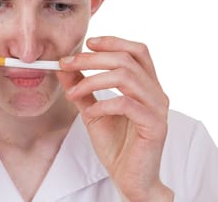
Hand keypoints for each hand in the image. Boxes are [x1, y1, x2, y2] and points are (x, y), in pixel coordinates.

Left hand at [57, 36, 172, 200]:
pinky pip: (126, 103)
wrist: (129, 178)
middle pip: (126, 59)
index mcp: (145, 84)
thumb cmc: (116, 143)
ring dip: (92, 81)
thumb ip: (81, 87)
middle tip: (67, 64)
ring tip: (73, 93)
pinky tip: (90, 114)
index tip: (87, 43)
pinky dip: (103, 105)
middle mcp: (155, 92)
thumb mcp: (93, 109)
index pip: (136, 51)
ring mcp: (157, 108)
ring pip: (126, 76)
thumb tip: (63, 67)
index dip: (113, 42)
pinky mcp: (155, 125)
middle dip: (92, 59)